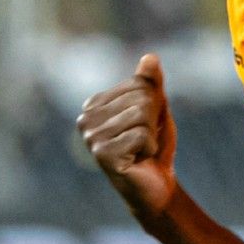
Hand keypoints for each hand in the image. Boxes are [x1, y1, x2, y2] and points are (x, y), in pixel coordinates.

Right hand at [77, 54, 178, 219]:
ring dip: (152, 134)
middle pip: (141, 98)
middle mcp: (86, 119)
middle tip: (146, 139)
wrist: (157, 186)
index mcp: (94, 104)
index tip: (146, 125)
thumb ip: (151, 83)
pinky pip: (142, 135)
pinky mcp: (104, 155)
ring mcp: (92, 138)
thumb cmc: (153, 147)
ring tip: (142, 149)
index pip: (138, 84)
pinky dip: (150, 147)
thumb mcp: (156, 109)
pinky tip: (140, 159)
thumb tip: (150, 57)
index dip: (154, 104)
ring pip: (142, 115)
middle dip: (154, 119)